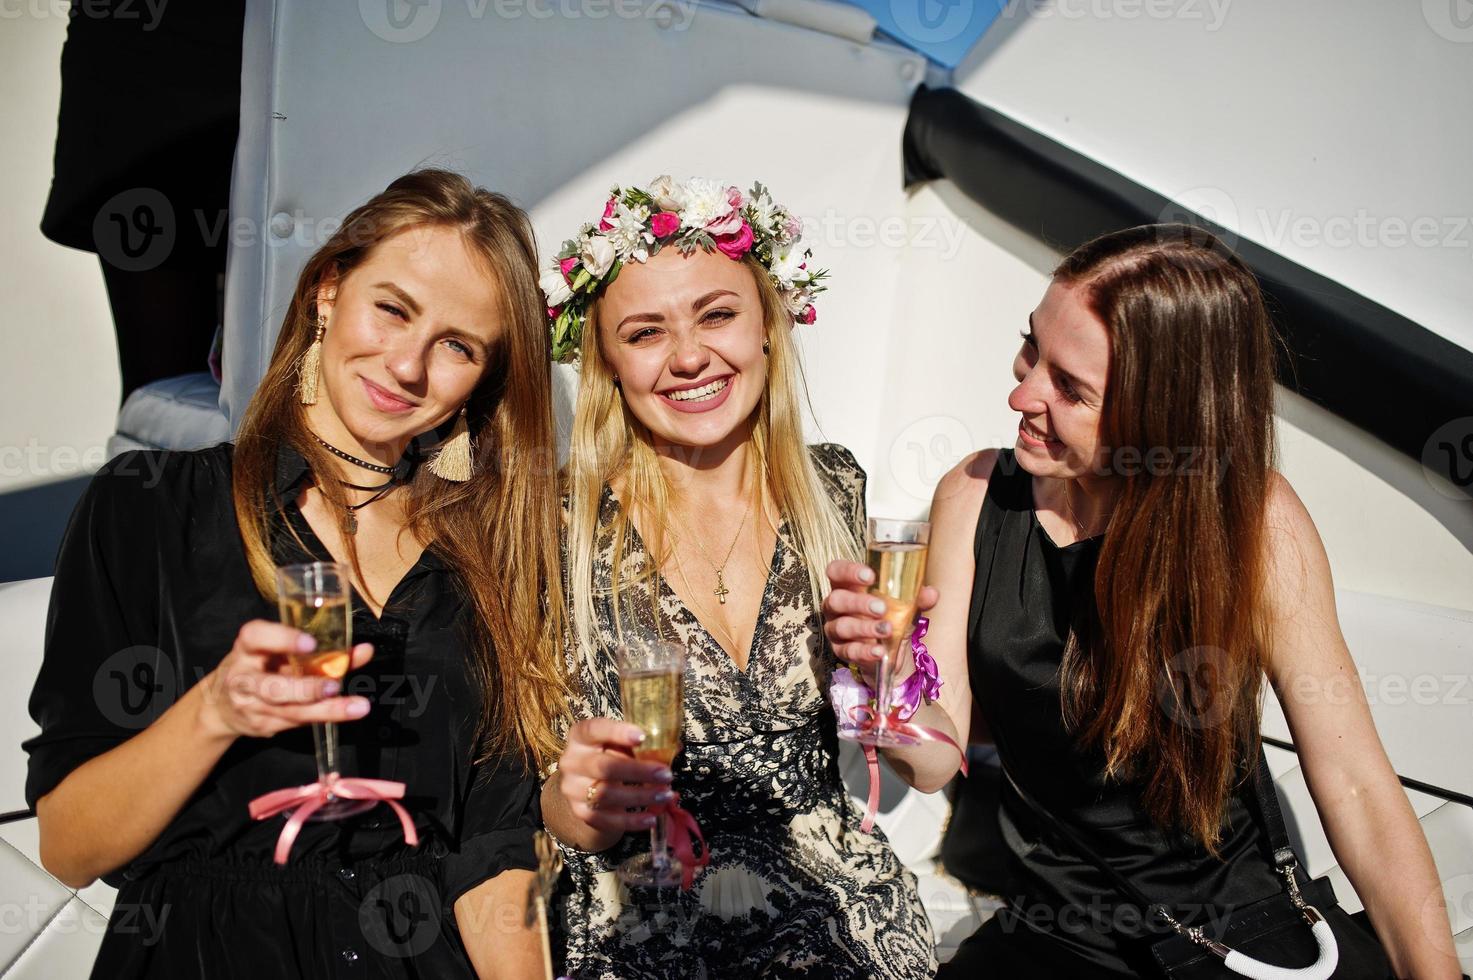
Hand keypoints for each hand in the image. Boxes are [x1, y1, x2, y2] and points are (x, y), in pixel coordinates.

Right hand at [196, 620, 374, 739]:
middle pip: (272, 687)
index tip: (310, 642)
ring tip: (356, 707)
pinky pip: (296, 722)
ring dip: (326, 709)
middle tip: (334, 685)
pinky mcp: (262, 725)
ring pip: (289, 710)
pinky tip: (345, 712)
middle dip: (306, 688)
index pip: (256, 637)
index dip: (282, 639)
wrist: (221, 705)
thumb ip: (319, 649)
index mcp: (246, 648)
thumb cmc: (260, 666)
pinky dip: (324, 716)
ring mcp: (251, 705)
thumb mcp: (279, 651)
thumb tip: (364, 650)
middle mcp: (243, 677)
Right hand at [557, 718, 674, 834]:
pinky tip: (651, 817)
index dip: (618, 732)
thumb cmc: (609, 755)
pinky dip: (631, 820)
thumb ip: (638, 744)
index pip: (595, 729)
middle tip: (666, 775)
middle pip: (604, 767)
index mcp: (581, 736)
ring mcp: (573, 789)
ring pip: (606, 795)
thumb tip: (673, 747)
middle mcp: (572, 761)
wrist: (585, 785)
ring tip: (665, 795)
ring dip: (640, 796)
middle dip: (639, 772)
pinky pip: (605, 820)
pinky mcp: (580, 812)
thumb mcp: (618, 743)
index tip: (643, 736)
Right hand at [822, 559, 938, 681]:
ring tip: (887, 630)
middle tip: (881, 608)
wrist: (891, 652)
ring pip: (842, 626)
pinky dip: (865, 651)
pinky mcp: (842, 651)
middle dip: (858, 603)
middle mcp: (836, 606)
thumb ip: (917, 598)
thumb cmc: (891, 617)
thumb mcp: (905, 606)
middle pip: (836, 599)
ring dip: (865, 628)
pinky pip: (849, 651)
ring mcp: (836, 629)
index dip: (848, 571)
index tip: (870, 575)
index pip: (836, 571)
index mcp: (848, 586)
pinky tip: (880, 651)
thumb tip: (931, 593)